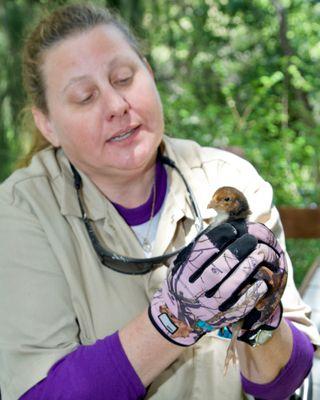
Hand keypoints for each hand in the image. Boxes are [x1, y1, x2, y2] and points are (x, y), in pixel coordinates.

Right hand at [149, 222, 285, 345]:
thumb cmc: (183, 281)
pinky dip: (251, 295)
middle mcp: (193, 291)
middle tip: (250, 239)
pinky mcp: (221, 318)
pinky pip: (238, 308)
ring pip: (228, 288)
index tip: (231, 229)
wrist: (177, 316)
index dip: (216, 239)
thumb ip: (197, 249)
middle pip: (215, 271)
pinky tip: (262, 283)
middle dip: (235, 253)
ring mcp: (207, 306)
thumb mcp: (181, 264)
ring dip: (246, 270)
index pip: (199, 254)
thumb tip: (218, 227)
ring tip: (260, 254)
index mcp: (183, 274)